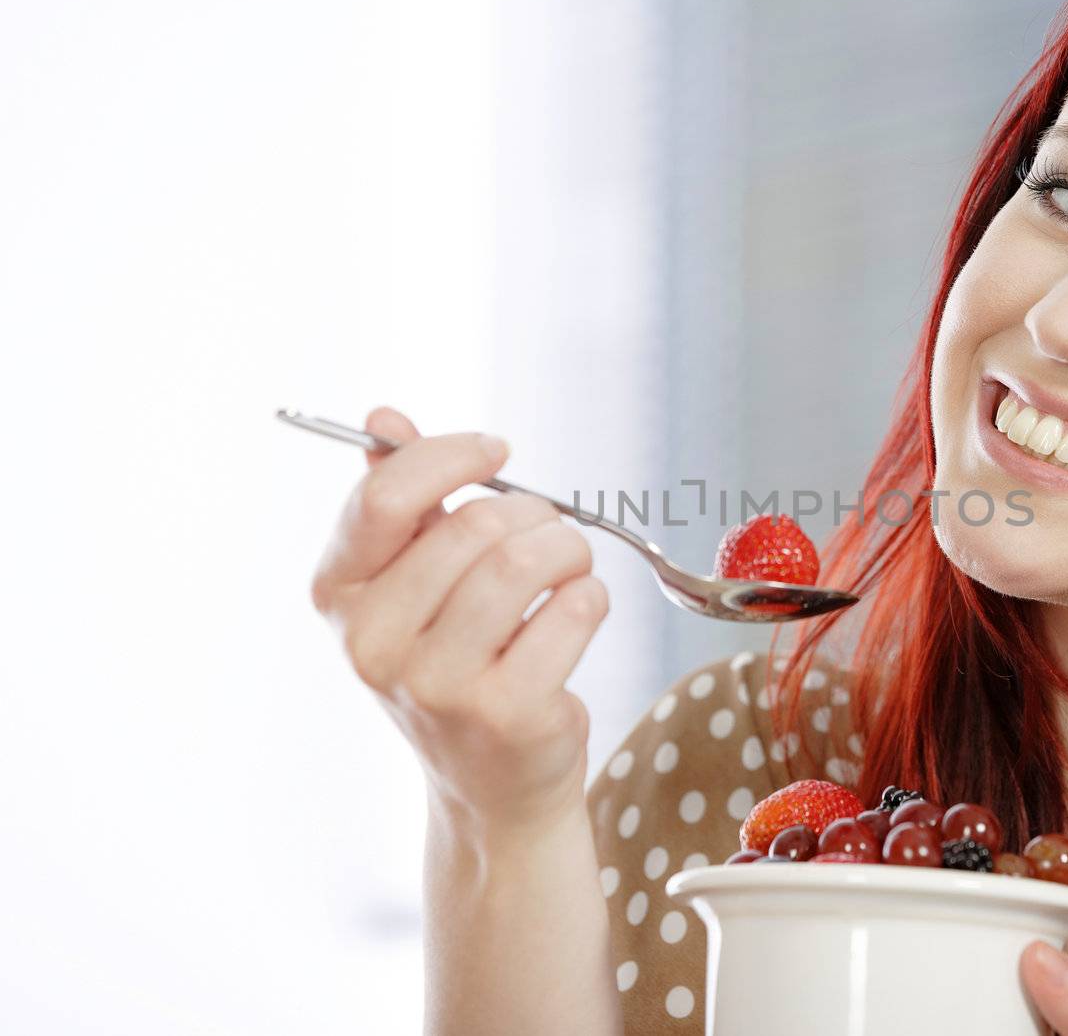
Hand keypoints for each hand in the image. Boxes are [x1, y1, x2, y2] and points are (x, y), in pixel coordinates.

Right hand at [310, 406, 609, 836]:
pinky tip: (575, 614)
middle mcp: (374, 645)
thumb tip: (383, 419)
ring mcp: (437, 686)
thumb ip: (401, 501)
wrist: (493, 785)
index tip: (496, 451)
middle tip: (549, 535)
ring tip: (568, 568)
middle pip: (473, 526)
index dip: (451, 455)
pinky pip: (574, 609)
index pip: (384, 497)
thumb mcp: (414, 583)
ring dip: (568, 549)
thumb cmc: (459, 663)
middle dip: (532, 515)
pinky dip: (590, 597)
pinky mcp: (507, 713)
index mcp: (339, 596)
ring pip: (526, 561)